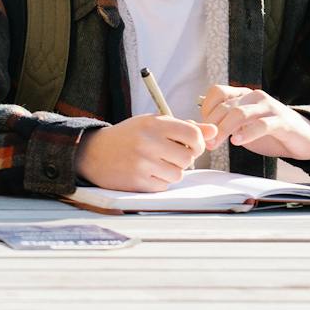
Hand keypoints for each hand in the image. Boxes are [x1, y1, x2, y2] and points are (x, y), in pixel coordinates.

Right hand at [75, 114, 218, 191]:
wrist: (94, 152)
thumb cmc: (129, 136)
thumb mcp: (153, 124)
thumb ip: (184, 127)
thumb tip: (214, 131)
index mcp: (154, 124)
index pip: (193, 134)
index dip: (197, 142)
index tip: (189, 145)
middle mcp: (148, 142)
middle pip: (188, 158)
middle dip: (183, 159)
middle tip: (169, 155)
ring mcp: (143, 163)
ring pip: (178, 174)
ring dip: (172, 171)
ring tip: (156, 163)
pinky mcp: (138, 182)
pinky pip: (164, 186)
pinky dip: (160, 181)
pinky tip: (146, 172)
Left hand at [199, 84, 309, 160]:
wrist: (302, 139)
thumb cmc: (267, 132)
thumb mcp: (242, 127)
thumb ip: (222, 123)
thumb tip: (195, 123)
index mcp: (243, 94)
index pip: (218, 92)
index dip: (207, 109)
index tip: (203, 128)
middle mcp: (255, 96)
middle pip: (226, 106)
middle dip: (212, 125)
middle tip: (206, 143)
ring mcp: (269, 107)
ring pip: (240, 113)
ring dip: (224, 130)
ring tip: (216, 144)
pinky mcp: (282, 121)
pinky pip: (262, 124)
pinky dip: (248, 133)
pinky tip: (238, 142)